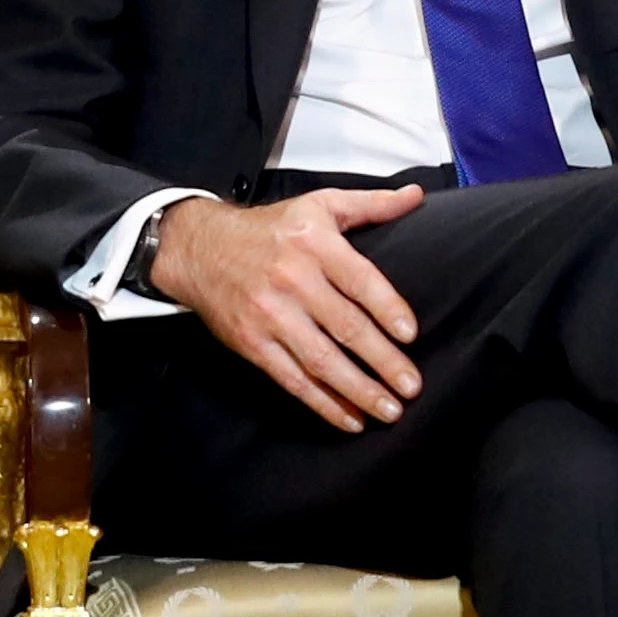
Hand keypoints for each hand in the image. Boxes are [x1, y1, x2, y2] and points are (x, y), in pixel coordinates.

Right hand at [150, 187, 426, 431]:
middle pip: (346, 328)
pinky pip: (293, 379)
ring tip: (390, 411)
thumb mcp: (319, 204)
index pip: (359, 280)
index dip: (387, 308)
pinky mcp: (253, 343)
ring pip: (322, 361)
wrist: (200, 249)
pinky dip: (323, 403)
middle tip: (413, 387)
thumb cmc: (270, 229)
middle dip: (383, 361)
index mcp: (314, 244)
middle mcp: (293, 280)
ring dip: (359, 390)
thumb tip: (416, 197)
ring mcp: (270, 316)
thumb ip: (371, 203)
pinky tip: (350, 419)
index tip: (410, 334)